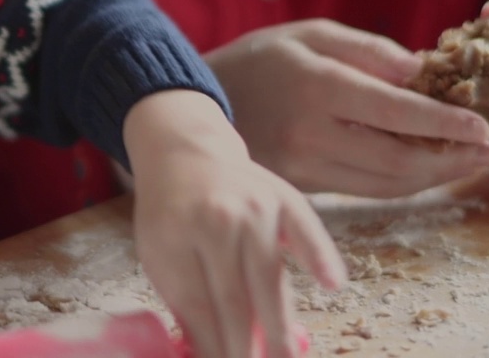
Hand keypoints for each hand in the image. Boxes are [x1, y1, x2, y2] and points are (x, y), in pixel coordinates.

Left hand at [123, 90, 346, 357]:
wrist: (185, 152)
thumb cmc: (171, 212)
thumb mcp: (158, 253)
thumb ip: (182, 300)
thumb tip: (208, 354)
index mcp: (175, 237)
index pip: (200, 306)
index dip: (216, 347)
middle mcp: (216, 220)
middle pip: (236, 297)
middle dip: (248, 346)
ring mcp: (253, 207)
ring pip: (269, 276)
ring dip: (279, 324)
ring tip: (285, 356)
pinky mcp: (283, 197)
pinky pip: (306, 231)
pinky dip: (319, 256)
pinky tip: (330, 284)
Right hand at [205, 19, 488, 196]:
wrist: (192, 103)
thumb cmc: (258, 60)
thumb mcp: (308, 34)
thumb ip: (366, 49)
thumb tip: (421, 70)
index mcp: (316, 85)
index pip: (395, 111)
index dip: (445, 121)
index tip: (484, 124)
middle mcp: (309, 132)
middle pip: (397, 159)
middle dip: (451, 158)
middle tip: (488, 150)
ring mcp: (302, 166)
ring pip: (385, 185)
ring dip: (432, 177)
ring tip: (465, 162)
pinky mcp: (299, 187)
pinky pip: (363, 191)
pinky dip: (400, 183)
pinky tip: (422, 168)